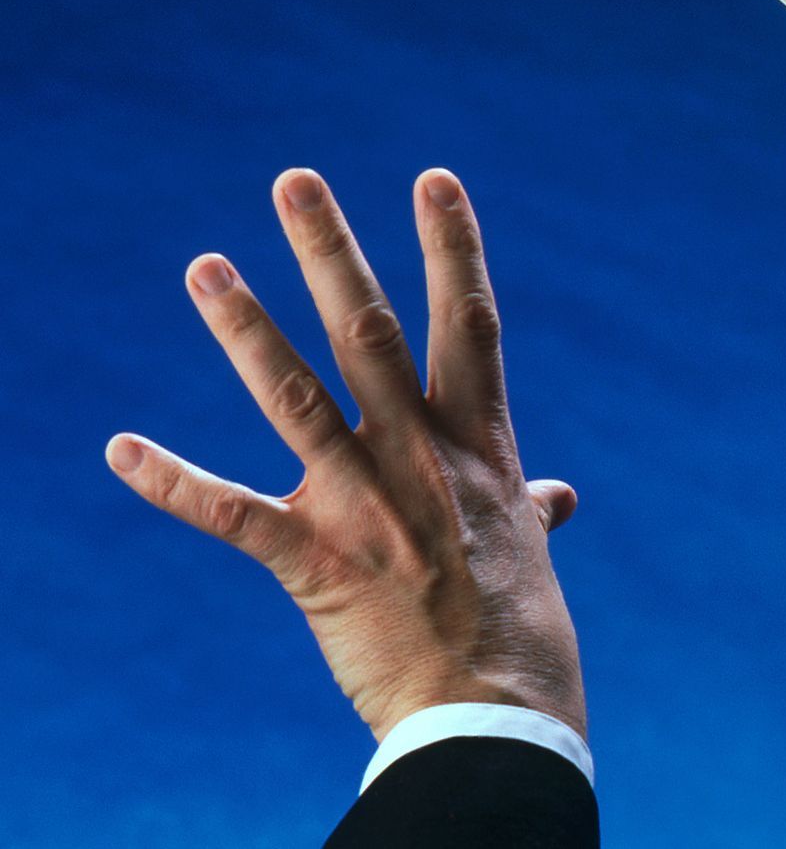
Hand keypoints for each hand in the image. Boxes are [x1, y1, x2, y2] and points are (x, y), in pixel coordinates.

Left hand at [105, 168, 584, 741]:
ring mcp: (368, 506)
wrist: (495, 711)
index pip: (469, 325)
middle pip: (371, 334)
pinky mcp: (316, 563)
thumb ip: (529, 507)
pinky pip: (233, 515)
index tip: (432, 180)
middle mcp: (423, 459)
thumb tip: (558, 496)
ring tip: (204, 265)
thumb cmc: (519, 630)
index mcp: (479, 447)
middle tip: (294, 181)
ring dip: (244, 328)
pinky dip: (175, 481)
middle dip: (331, 252)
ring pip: (297, 398)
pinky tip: (122, 448)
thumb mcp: (526, 552)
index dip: (453, 247)